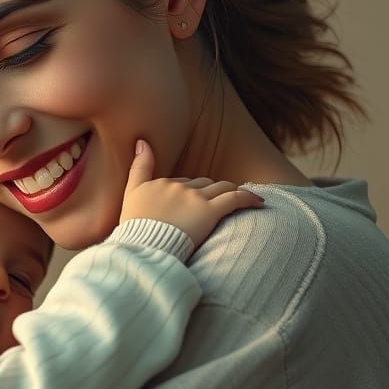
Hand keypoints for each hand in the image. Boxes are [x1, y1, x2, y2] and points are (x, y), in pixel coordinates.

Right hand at [119, 139, 264, 247]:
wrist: (142, 248)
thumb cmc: (134, 228)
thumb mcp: (130, 194)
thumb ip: (139, 167)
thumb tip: (142, 140)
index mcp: (162, 183)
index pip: (182, 182)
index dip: (189, 192)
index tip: (193, 202)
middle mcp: (180, 187)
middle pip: (202, 184)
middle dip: (209, 192)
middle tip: (213, 207)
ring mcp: (195, 199)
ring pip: (220, 188)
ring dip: (229, 192)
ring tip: (237, 200)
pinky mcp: (209, 212)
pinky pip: (235, 199)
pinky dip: (248, 198)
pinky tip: (259, 202)